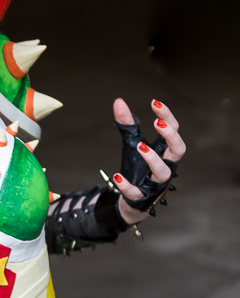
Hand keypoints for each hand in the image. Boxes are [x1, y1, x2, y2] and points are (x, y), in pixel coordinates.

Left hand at [111, 98, 185, 223]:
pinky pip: (137, 192)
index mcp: (165, 150)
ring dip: (153, 159)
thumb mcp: (132, 142)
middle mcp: (165, 165)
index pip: (174, 130)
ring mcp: (155, 182)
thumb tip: (118, 101)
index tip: (154, 103)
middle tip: (157, 123)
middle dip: (171, 136)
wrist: (132, 196)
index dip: (168, 116)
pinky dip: (127, 185)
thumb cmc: (138, 166)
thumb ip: (127, 123)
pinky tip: (117, 176)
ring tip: (140, 146)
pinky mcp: (141, 196)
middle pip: (179, 150)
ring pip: (163, 173)